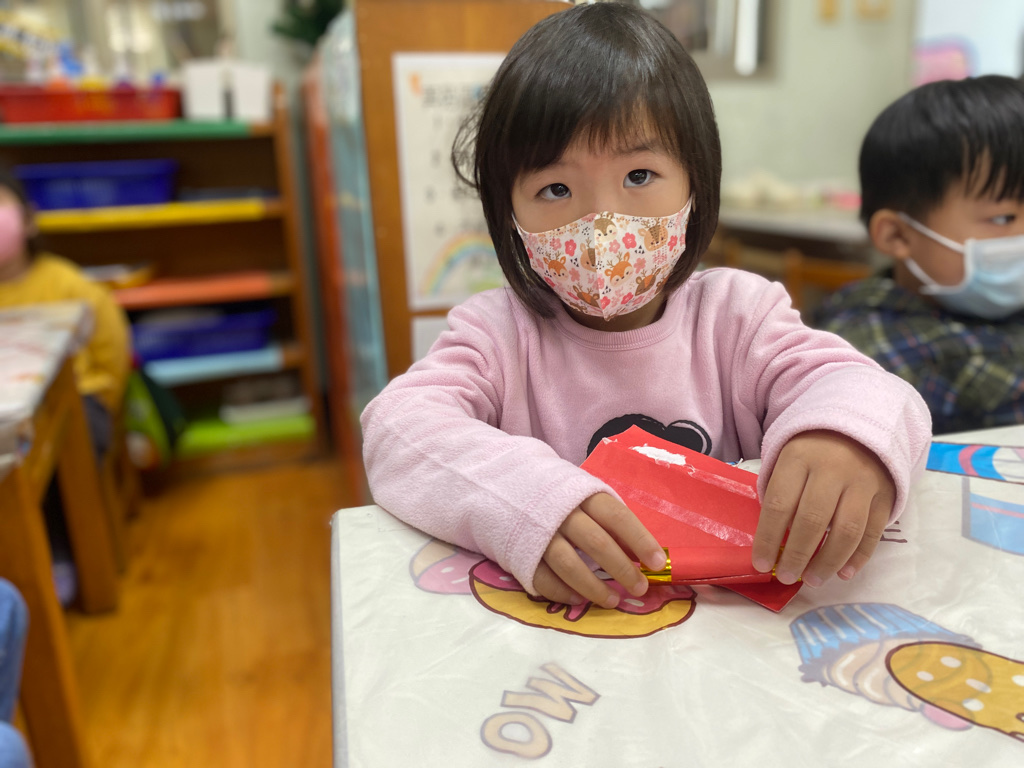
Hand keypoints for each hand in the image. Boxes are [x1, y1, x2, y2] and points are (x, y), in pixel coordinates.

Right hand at [533, 493, 665, 607]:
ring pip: (569, 564)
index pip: (617, 517)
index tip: (657, 562)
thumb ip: (608, 520)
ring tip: (612, 600)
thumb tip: (639, 552)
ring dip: (594, 586)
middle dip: (621, 568)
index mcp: (582, 495)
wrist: (506, 487)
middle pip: (596, 542)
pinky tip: (579, 599)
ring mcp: (539, 534)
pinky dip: (562, 591)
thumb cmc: (558, 496)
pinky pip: (543, 578)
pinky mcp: (521, 553)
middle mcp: (561, 513)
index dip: (639, 540)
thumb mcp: (584, 496)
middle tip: (639, 588)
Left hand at [752, 430, 895, 586]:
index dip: (768, 538)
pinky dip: (858, 557)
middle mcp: (832, 469)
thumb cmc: (812, 452)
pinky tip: (843, 573)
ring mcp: (862, 482)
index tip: (761, 563)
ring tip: (813, 580)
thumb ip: (781, 494)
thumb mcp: (787, 460)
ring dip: (827, 562)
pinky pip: (872, 532)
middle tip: (786, 576)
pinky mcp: (885, 495)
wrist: (858, 427)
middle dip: (796, 555)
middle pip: (812, 520)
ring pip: (846, 530)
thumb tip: (773, 543)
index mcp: (799, 458)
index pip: (779, 503)